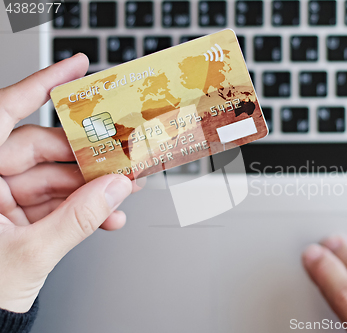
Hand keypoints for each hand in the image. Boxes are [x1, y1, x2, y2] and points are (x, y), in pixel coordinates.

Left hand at [0, 54, 132, 312]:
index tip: (75, 67)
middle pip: (41, 150)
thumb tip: (114, 190)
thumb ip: (78, 219)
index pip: (3, 114)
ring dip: (92, 187)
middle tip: (123, 155)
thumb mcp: (30, 255)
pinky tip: (106, 216)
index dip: (40, 84)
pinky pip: (53, 204)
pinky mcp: (14, 219)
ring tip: (123, 191)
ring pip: (53, 179)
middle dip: (88, 157)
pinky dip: (81, 210)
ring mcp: (0, 201)